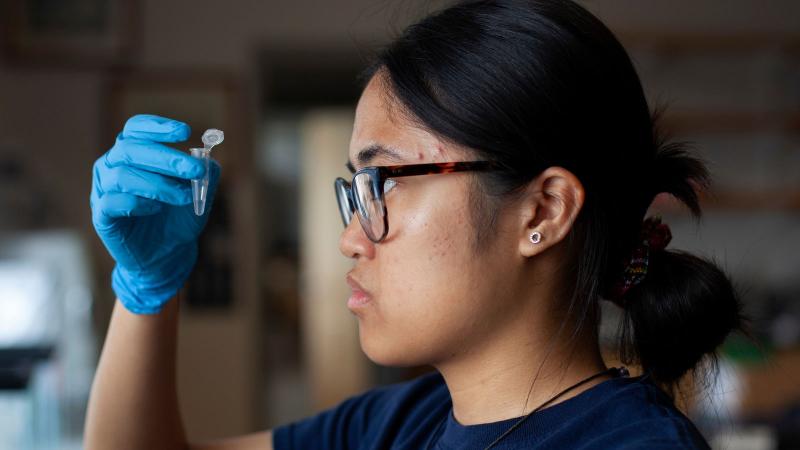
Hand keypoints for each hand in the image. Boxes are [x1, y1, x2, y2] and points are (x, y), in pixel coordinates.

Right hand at [90, 114, 220, 313]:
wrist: (167, 255)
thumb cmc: (178, 218)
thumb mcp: (200, 195)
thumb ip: (205, 175)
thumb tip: (207, 160)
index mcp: (133, 153)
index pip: (136, 129)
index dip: (158, 127)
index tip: (185, 132)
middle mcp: (112, 166)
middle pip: (130, 148)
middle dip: (166, 158)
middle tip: (193, 170)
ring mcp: (103, 190)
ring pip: (123, 175)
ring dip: (159, 185)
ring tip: (183, 198)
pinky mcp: (102, 216)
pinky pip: (113, 202)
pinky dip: (138, 203)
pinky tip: (155, 209)